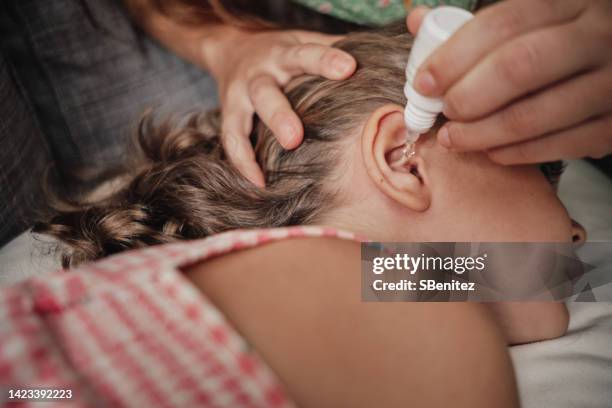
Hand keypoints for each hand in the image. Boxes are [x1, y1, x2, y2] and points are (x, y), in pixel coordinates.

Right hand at [205, 27, 355, 185]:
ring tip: (268, 173)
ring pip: (242, 120)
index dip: (325, 60)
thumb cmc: (281, 52)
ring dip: (253, 148)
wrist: (230, 47)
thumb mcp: (303, 41)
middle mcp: (259, 74)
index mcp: (283, 54)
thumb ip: (333, 50)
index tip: (349, 68)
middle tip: (294, 138)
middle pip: (265, 93)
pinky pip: (231, 140)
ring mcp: (240, 96)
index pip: (305, 54)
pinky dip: (242, 163)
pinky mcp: (228, 113)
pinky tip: (259, 183)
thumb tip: (379, 57)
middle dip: (279, 116)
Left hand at [407, 0, 611, 163]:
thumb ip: (477, 25)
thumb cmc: (562, 42)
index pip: (503, 23)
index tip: (425, 82)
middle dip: (467, 96)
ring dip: (482, 134)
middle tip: (444, 112)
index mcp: (570, 2)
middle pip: (518, 67)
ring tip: (453, 139)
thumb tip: (418, 21)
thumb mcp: (532, 19)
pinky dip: (517, 153)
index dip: (455, 56)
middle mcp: (597, 36)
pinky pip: (560, 146)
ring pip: (534, 115)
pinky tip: (492, 151)